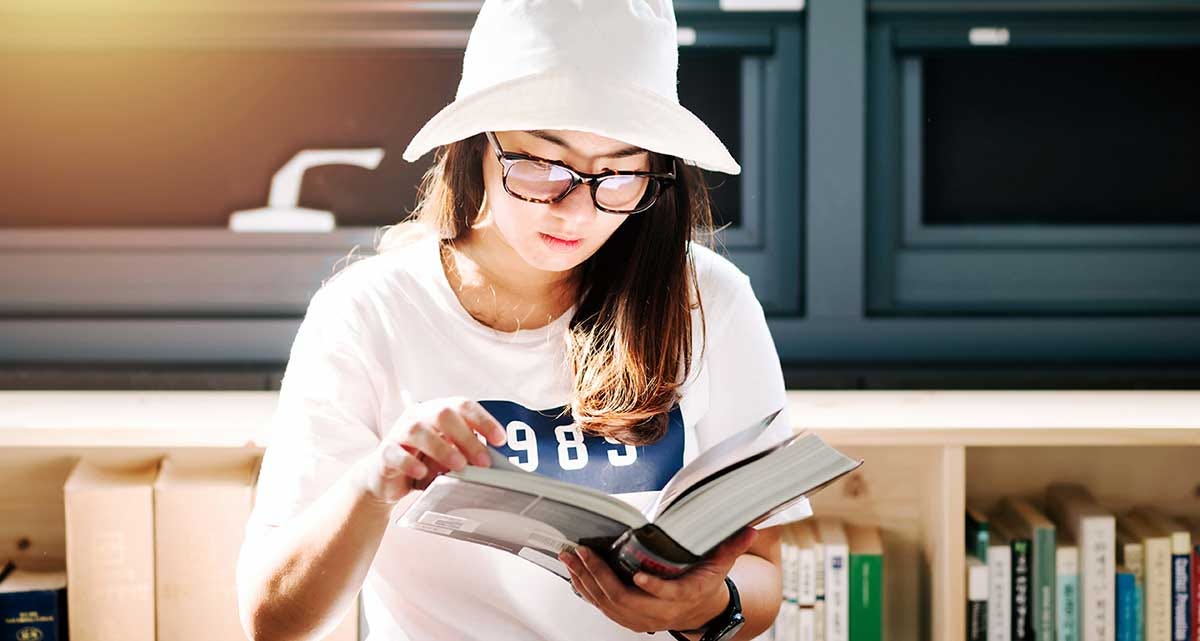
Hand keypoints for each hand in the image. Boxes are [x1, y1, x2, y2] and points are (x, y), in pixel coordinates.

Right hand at [355, 396, 506, 504]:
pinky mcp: (384, 453)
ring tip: (458, 466)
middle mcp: (418, 416)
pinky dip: (410, 462)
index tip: (500, 439)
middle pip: (443, 414)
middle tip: (483, 461)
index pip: (463, 406)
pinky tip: (422, 472)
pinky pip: (395, 453)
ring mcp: (399, 433)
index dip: (484, 420)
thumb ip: (467, 451)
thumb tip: (491, 459)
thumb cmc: (424, 461)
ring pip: (418, 430)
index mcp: (438, 411)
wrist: (388, 478)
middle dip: (466, 437)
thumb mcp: (450, 454)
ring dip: (441, 448)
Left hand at [557, 527, 756, 633]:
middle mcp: (657, 612)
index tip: (637, 574)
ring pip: (607, 604)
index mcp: (682, 597)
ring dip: (586, 580)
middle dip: (600, 576)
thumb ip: (731, 546)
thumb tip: (751, 527)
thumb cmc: (704, 583)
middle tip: (584, 552)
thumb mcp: (720, 566)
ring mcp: (638, 617)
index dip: (652, 587)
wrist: (695, 612)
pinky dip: (584, 588)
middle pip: (624, 600)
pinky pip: (600, 605)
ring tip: (571, 556)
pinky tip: (573, 571)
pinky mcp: (624, 616)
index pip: (667, 595)